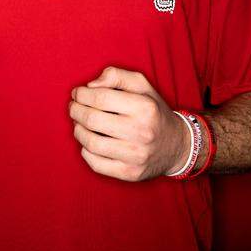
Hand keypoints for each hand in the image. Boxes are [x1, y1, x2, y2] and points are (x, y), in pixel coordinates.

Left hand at [68, 66, 188, 181]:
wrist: (177, 146)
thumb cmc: (153, 111)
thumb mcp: (142, 85)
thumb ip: (117, 76)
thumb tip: (90, 85)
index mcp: (145, 107)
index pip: (101, 98)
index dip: (82, 94)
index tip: (77, 93)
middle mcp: (142, 132)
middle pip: (92, 119)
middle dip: (75, 110)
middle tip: (74, 107)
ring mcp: (136, 156)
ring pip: (90, 143)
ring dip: (77, 130)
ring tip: (78, 123)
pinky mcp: (130, 173)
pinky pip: (95, 164)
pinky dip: (85, 151)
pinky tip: (88, 142)